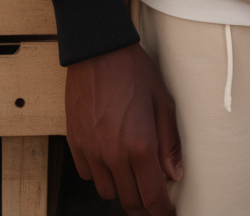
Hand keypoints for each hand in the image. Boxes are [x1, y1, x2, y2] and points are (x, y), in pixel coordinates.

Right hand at [65, 43, 181, 214]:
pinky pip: (87, 174)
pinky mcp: (75, 143)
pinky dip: (99, 173)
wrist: (98, 50)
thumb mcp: (162, 101)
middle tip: (151, 194)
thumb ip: (169, 143)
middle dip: (143, 203)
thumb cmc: (134, 71)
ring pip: (107, 191)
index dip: (161, 210)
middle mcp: (114, 154)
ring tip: (130, 170)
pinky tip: (109, 156)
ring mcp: (91, 150)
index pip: (152, 198)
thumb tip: (174, 175)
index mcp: (140, 146)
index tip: (166, 211)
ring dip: (121, 187)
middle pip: (129, 201)